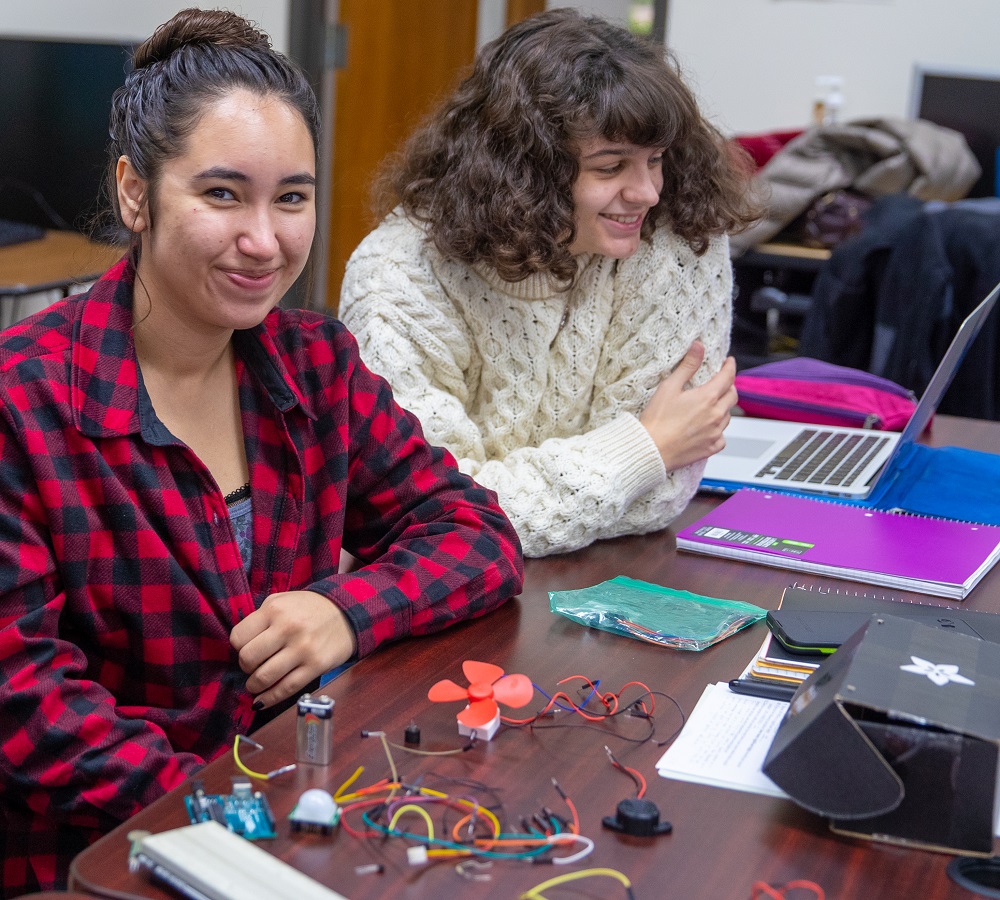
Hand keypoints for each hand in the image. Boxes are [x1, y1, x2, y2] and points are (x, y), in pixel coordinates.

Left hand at [229, 590, 356, 708]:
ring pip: (264, 677)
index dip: (238, 647)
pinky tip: (262, 701)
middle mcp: (288, 628)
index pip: (238, 637)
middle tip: (252, 666)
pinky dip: (269, 699)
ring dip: (254, 686)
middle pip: (248, 659)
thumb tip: (240, 647)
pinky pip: (286, 689)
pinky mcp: (316, 666)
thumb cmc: (308, 608)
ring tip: (256, 684)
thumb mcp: (282, 601)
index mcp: (274, 609)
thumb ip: (260, 619)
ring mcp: (302, 649)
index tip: (246, 649)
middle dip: (245, 667)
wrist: (347, 612)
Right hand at [639, 341, 737, 471]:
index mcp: (707, 398)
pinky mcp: (711, 448)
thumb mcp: (669, 387)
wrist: (651, 449)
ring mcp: (715, 433)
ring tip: (712, 405)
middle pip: (732, 396)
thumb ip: (687, 366)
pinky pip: (722, 437)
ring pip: (728, 416)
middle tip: (721, 382)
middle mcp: (716, 415)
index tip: (729, 362)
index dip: (730, 367)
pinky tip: (708, 428)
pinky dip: (718, 430)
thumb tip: (698, 347)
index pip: (727, 377)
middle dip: (729, 386)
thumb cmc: (657, 420)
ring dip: (723, 407)